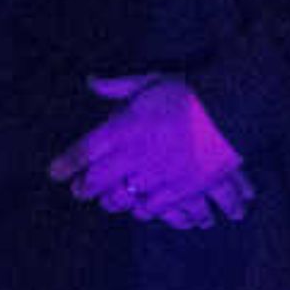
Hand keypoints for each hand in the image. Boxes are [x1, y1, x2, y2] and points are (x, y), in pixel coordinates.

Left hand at [50, 75, 245, 226]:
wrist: (233, 108)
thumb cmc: (190, 92)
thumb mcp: (150, 81)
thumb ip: (118, 87)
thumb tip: (91, 80)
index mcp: (121, 128)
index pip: (82, 151)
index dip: (66, 164)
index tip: (56, 173)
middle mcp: (134, 155)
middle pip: (97, 181)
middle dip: (85, 188)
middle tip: (80, 191)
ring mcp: (158, 174)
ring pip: (124, 199)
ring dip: (114, 202)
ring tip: (110, 202)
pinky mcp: (183, 188)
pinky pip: (156, 208)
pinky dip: (146, 210)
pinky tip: (143, 209)